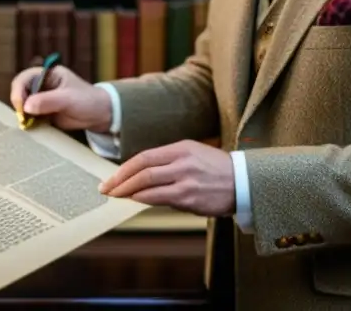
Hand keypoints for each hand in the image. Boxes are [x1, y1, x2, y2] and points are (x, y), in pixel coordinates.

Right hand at [10, 65, 112, 133]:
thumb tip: (26, 106)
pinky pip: (30, 116)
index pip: (25, 78)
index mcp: (48, 74)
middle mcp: (43, 85)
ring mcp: (42, 99)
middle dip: (18, 103)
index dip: (19, 90)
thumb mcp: (68, 99)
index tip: (20, 105)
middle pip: (20, 90)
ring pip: (23, 104)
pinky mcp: (44, 113)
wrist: (100, 114)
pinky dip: (28, 121)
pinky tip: (30, 127)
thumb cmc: (87, 100)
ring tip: (26, 123)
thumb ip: (48, 101)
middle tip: (21, 117)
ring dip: (22, 114)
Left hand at [99, 140, 235, 216]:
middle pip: (143, 169)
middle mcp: (182, 161)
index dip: (125, 168)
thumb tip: (142, 176)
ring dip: (128, 191)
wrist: (243, 182)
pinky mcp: (190, 197)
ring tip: (117, 196)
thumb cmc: (216, 169)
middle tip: (107, 189)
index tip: (112, 177)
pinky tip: (135, 201)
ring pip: (148, 183)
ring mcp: (186, 179)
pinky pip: (161, 198)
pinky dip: (144, 199)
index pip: (145, 156)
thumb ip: (169, 162)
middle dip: (120, 180)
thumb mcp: (193, 154)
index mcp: (181, 148)